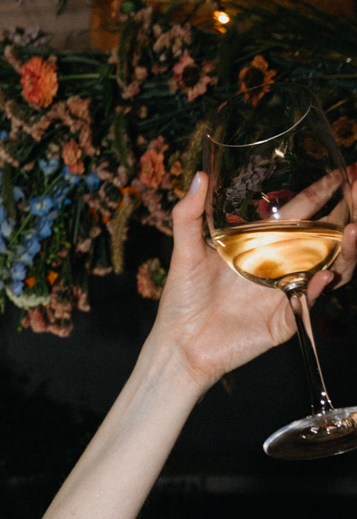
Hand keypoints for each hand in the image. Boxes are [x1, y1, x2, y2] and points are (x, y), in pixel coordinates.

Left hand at [148, 171, 356, 393]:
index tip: (344, 172)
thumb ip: (189, 215)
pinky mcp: (286, 319)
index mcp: (263, 243)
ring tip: (355, 229)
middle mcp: (281, 264)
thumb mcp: (184, 253)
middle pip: (326, 235)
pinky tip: (325, 274)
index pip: (302, 212)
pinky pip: (310, 302)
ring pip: (330, 266)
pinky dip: (320, 288)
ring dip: (346, 249)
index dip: (324, 192)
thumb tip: (200, 174)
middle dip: (347, 214)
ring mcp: (286, 291)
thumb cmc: (181, 301)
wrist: (179, 347)